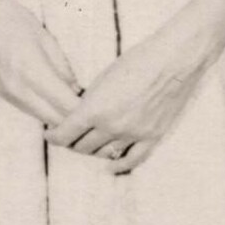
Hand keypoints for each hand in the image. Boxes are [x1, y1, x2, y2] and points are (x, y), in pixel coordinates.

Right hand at [0, 0, 81, 126]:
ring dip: (60, 117)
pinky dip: (47, 110)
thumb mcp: (47, 39)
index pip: (65, 105)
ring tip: (78, 107)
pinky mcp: (4, 94)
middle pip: (55, 119)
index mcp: (33, 72)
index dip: (84, 110)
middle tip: (92, 111)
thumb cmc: (16, 21)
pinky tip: (58, 102)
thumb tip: (77, 91)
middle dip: (75, 119)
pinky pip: (31, 111)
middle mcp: (18, 89)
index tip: (99, 106)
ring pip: (43, 118)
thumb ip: (63, 68)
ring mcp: (9, 94)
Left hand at [47, 24, 208, 173]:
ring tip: (88, 143)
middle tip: (69, 135)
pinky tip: (110, 164)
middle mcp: (112, 126)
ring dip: (92, 150)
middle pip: (81, 146)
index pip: (64, 134)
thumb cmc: (138, 61)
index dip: (53, 136)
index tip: (50, 134)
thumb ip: (89, 101)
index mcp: (95, 109)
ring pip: (103, 154)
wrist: (173, 60)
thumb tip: (78, 115)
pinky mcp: (152, 137)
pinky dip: (118, 165)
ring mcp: (133, 134)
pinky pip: (131, 160)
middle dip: (71, 141)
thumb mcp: (104, 78)